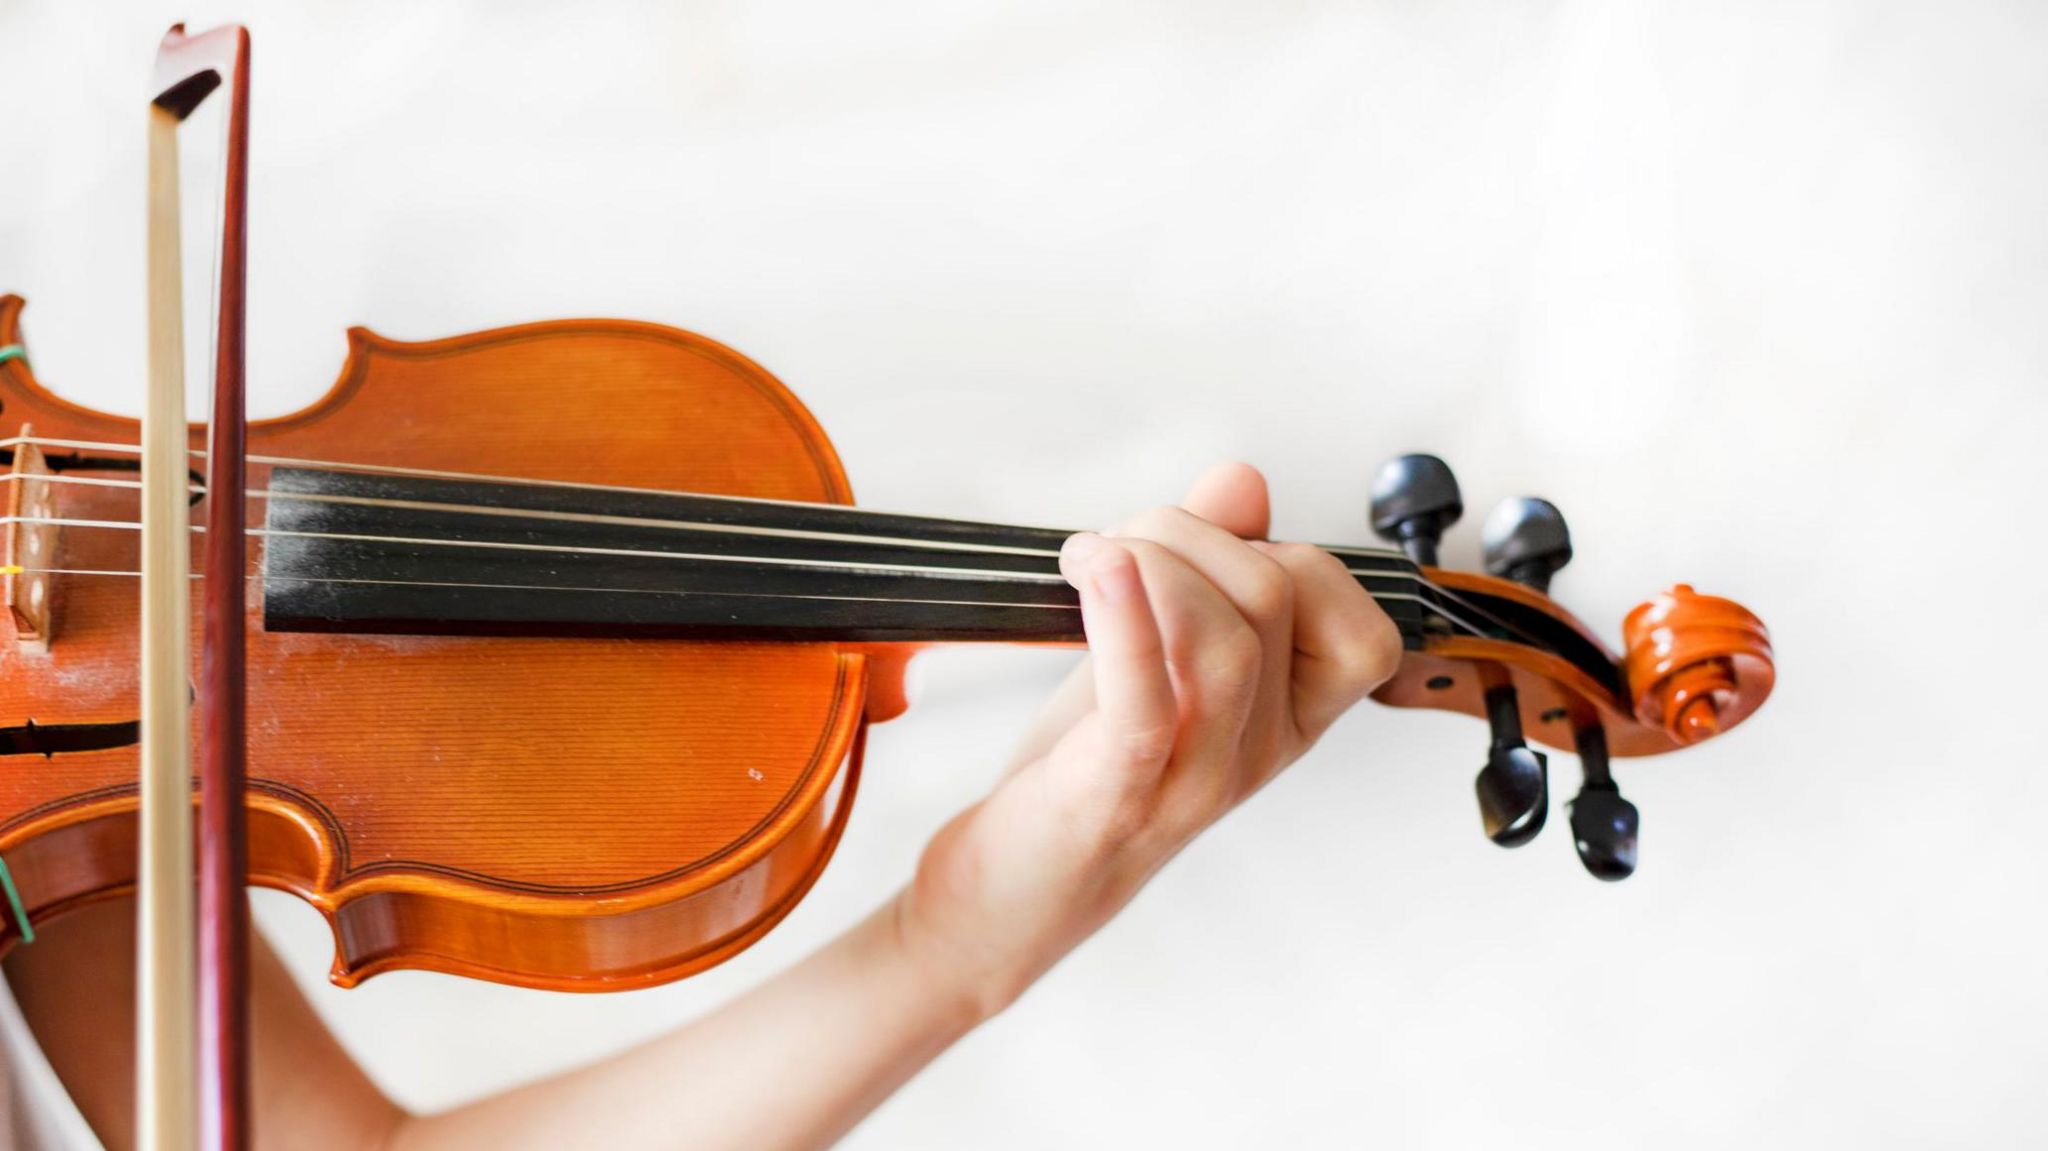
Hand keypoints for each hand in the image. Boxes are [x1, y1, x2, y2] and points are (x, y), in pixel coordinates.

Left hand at [892, 462, 1401, 1018]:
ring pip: (1227, 642)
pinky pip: (1148, 703)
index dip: (1288, 553)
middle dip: (1187, 534)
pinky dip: (1127, 622)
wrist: (1008, 895)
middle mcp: (1254, 752)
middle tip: (1113, 547)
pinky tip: (1099, 567)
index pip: (1361, 625)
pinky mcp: (1116, 795)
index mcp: (1284, 720)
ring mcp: (1192, 779)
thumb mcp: (1156, 655)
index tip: (1201, 548)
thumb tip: (1242, 482)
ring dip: (1151, 563)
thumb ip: (1207, 567)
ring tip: (1089, 559)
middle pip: (1276, 598)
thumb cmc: (1084, 775)